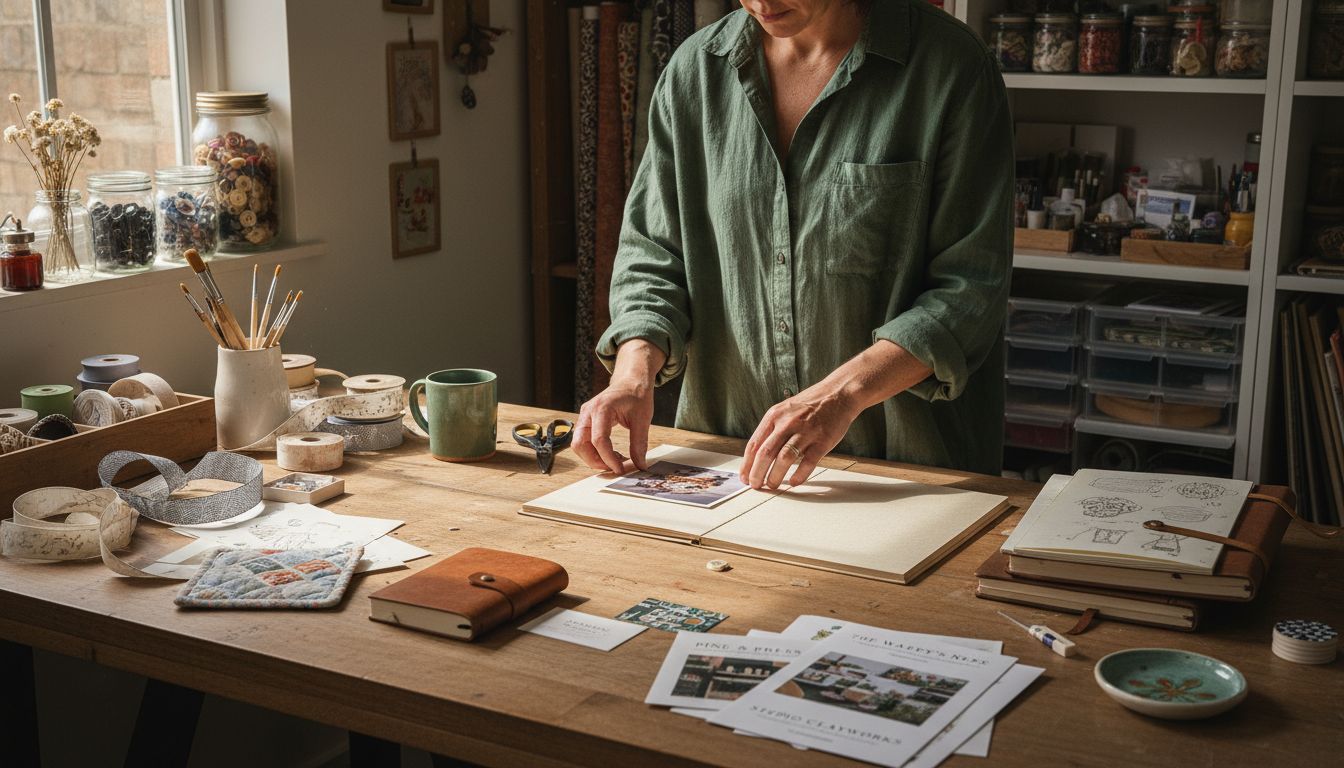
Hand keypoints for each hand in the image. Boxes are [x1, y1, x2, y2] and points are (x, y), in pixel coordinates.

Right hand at [572, 339, 664, 473]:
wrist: (631, 381)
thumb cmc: (636, 394)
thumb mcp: (642, 419)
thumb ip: (639, 443)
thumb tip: (640, 465)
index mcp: (602, 408)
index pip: (598, 440)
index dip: (608, 459)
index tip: (620, 469)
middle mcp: (588, 412)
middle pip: (580, 444)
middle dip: (595, 461)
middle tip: (615, 468)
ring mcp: (585, 416)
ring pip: (579, 445)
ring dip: (593, 458)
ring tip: (615, 460)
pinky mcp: (586, 421)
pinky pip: (583, 440)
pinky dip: (594, 451)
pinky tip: (611, 454)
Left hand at [740, 384, 858, 489]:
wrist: (838, 394)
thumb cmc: (810, 404)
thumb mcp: (784, 410)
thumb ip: (771, 430)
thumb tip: (757, 455)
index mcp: (774, 416)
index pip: (754, 444)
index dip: (746, 464)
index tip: (744, 476)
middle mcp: (788, 423)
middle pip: (765, 453)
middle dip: (756, 473)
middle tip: (755, 485)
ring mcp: (805, 432)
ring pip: (784, 459)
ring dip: (775, 476)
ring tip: (772, 485)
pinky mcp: (822, 441)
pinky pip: (807, 463)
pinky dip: (799, 476)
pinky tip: (794, 482)